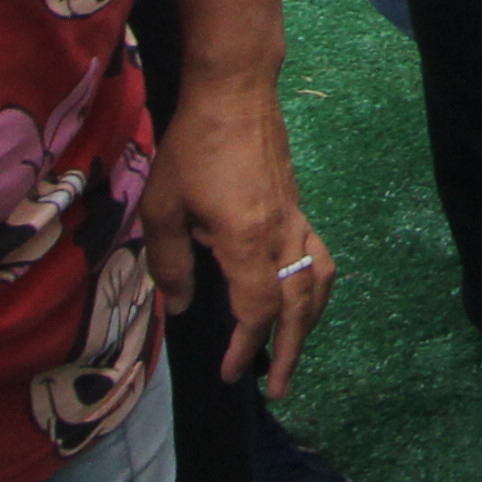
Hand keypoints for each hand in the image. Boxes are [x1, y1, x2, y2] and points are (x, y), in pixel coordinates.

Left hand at [143, 84, 331, 395]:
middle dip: (289, 352)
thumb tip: (179, 309)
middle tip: (278, 389)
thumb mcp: (163, 208)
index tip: (230, 373)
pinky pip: (319, 258)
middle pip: (299, 307)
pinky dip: (315, 288)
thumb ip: (170, 265)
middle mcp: (282, 237)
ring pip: (319, 283)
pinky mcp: (298, 208)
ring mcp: (296, 221)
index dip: (245, 348)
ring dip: (309, 323)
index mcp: (248, 241)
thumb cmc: (192, 147)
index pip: (257, 311)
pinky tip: (300, 297)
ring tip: (293, 349)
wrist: (235, 92)